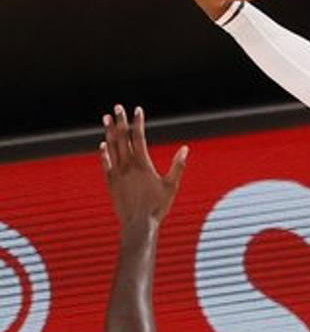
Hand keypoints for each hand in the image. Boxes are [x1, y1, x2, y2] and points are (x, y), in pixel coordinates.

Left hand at [100, 105, 187, 226]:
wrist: (137, 224)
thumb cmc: (157, 206)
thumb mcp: (171, 186)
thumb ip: (178, 166)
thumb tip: (185, 149)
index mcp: (142, 164)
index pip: (138, 137)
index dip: (137, 122)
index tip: (137, 110)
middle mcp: (127, 166)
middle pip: (122, 138)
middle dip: (120, 121)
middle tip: (117, 108)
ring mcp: (117, 173)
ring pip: (111, 147)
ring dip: (109, 132)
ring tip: (106, 119)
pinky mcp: (110, 182)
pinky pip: (105, 163)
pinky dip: (103, 153)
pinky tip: (102, 145)